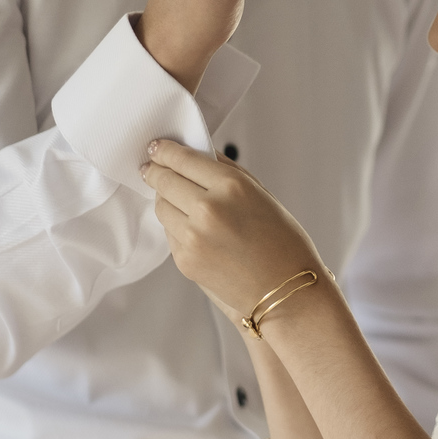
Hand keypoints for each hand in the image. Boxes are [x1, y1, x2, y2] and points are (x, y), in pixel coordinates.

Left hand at [141, 139, 324, 325]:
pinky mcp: (184, 260)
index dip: (165, 150)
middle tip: (151, 165)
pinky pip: (170, 233)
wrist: (286, 292)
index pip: (183, 159)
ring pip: (161, 207)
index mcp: (232, 186)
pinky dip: (175, 224)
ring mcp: (193, 237)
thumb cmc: (282, 243)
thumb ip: (228, 171)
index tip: (157, 147)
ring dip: (164, 198)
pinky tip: (190, 225)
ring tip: (172, 195)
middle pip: (164, 180)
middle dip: (155, 170)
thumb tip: (200, 154)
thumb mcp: (262, 194)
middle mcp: (208, 209)